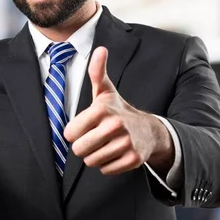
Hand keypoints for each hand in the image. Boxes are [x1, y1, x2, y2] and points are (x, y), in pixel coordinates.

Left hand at [64, 47, 172, 175]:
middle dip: (83, 146)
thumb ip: (96, 72)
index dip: (74, 132)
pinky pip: (105, 170)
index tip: (84, 127)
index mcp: (102, 110)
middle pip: (79, 150)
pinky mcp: (133, 159)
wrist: (149, 130)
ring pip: (91, 161)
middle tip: (94, 138)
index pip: (70, 133)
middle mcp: (115, 126)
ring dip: (95, 156)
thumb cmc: (119, 110)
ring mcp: (125, 144)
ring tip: (105, 144)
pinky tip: (115, 152)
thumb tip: (100, 49)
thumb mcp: (105, 91)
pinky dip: (107, 165)